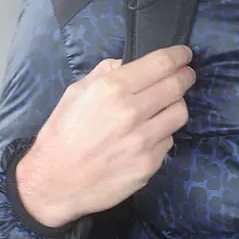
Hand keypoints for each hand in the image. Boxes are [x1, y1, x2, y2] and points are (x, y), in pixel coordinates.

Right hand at [15, 46, 194, 227]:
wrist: (53, 183)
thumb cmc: (62, 135)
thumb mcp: (76, 93)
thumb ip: (105, 72)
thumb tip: (129, 62)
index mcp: (112, 88)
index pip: (161, 63)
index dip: (178, 56)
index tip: (184, 55)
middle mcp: (131, 111)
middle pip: (177, 85)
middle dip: (185, 77)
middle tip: (185, 76)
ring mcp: (144, 139)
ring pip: (180, 112)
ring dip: (176, 106)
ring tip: (165, 107)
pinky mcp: (150, 163)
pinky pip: (169, 140)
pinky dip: (163, 134)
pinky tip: (148, 136)